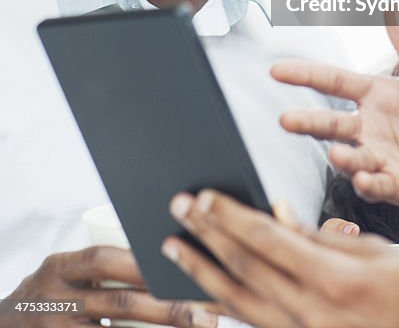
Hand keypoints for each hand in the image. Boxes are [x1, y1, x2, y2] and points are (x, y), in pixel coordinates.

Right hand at [0, 247, 196, 327]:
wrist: (5, 325)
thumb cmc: (51, 294)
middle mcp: (55, 299)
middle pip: (117, 301)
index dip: (141, 263)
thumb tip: (164, 252)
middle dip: (165, 306)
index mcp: (60, 267)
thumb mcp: (64, 272)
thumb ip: (101, 264)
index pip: (103, 258)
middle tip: (204, 311)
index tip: (182, 265)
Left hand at [162, 190, 398, 327]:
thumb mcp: (376, 251)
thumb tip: (280, 214)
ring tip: (175, 247)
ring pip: (239, 300)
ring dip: (203, 270)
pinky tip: (204, 295)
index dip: (230, 215)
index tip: (205, 196)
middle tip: (179, 209)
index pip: (267, 239)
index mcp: (334, 280)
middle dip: (206, 234)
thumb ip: (322, 236)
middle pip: (245, 267)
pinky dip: (225, 308)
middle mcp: (312, 314)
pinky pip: (255, 325)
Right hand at [272, 24, 398, 218]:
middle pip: (331, 123)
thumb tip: (397, 12)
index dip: (306, 75)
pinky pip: (377, 185)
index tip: (278, 70)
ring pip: (351, 157)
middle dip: (307, 123)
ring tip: (337, 155)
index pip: (336, 82)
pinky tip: (365, 180)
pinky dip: (369, 184)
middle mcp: (370, 127)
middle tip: (286, 120)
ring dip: (343, 157)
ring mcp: (379, 158)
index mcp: (378, 95)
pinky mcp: (394, 186)